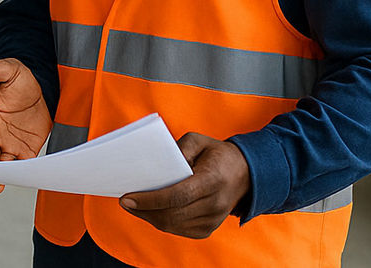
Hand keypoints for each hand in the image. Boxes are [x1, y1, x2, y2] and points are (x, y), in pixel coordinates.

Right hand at [0, 58, 51, 193]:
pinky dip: (21, 172)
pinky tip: (23, 179)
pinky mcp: (26, 149)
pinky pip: (21, 164)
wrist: (43, 87)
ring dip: (1, 175)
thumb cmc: (20, 79)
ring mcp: (9, 143)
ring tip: (1, 187)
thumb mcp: (11, 71)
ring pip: (1, 163)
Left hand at [119, 132, 250, 238]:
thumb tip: (159, 165)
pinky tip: (150, 211)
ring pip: (173, 225)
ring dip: (149, 217)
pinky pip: (179, 230)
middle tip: (124, 201)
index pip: (177, 195)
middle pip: (172, 214)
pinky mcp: (209, 228)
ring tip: (133, 206)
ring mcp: (213, 220)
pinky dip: (162, 222)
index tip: (127, 198)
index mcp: (212, 180)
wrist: (245, 174)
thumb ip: (179, 148)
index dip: (150, 199)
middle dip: (143, 210)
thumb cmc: (215, 154)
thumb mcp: (199, 140)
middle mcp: (215, 204)